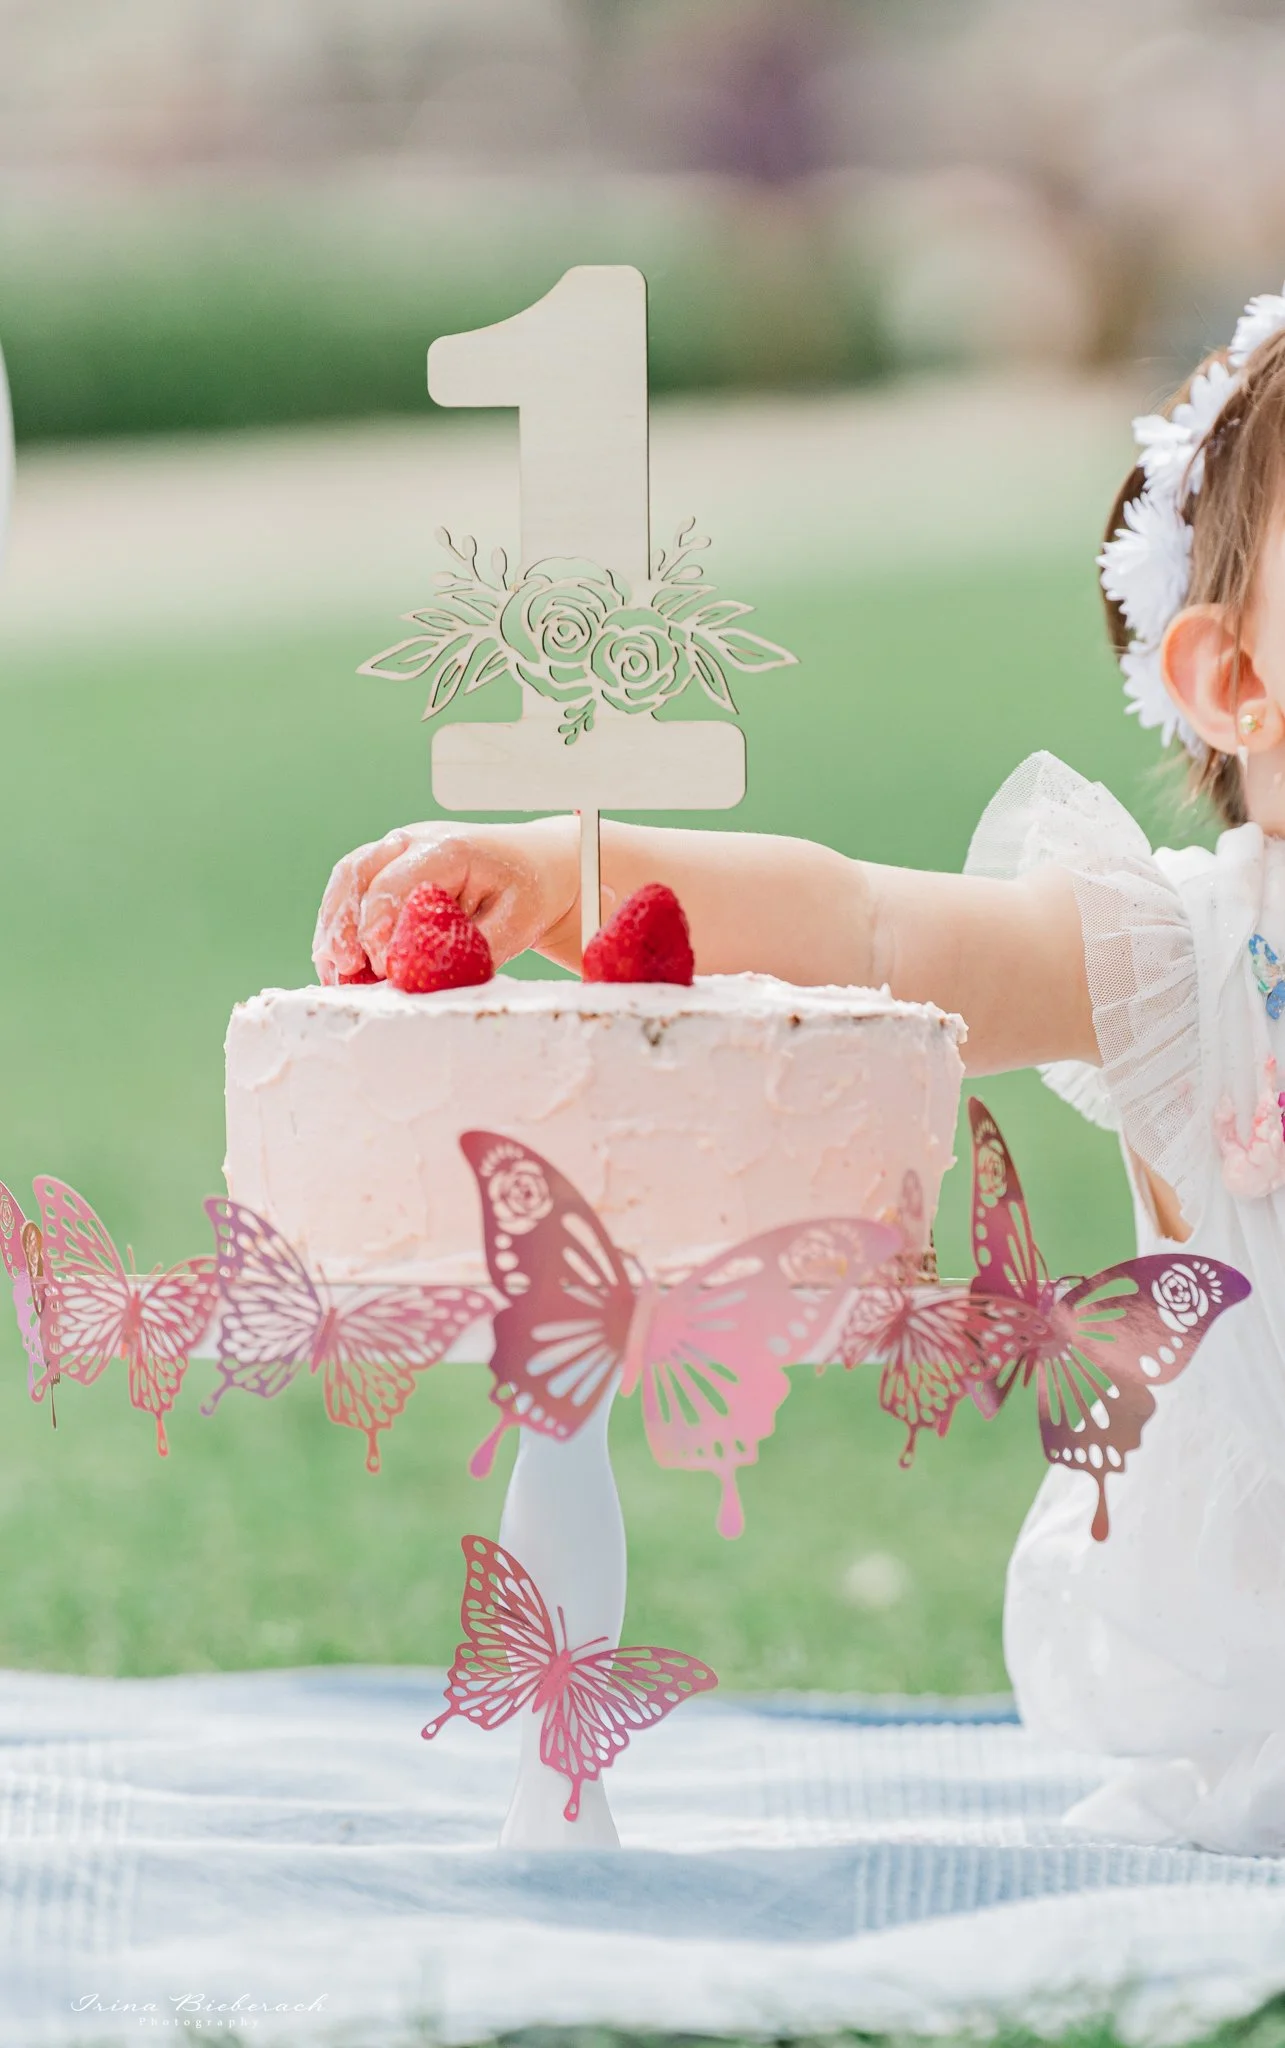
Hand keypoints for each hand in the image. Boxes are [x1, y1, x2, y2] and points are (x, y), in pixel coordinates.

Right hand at [312, 817, 578, 983]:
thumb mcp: (514, 925)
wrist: (538, 867)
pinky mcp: (391, 864)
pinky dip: (341, 923)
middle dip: (343, 925)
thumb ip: (469, 951)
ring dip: (334, 925)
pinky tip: (340, 961)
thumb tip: (421, 979)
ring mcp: (398, 848)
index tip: (385, 969)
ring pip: (347, 877)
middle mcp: (415, 839)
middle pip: (357, 872)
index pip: (392, 883)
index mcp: (447, 848)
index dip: (379, 929)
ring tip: (333, 971)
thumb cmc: (527, 893)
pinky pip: (353, 887)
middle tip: (344, 970)